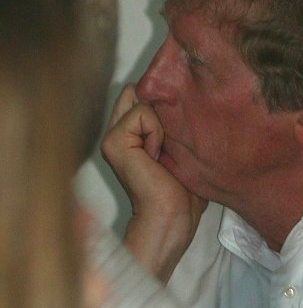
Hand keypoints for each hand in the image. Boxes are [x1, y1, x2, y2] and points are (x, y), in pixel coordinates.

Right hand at [101, 84, 206, 282]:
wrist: (173, 217)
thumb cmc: (184, 191)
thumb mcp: (182, 149)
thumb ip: (174, 123)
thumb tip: (185, 97)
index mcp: (132, 134)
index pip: (142, 94)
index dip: (163, 101)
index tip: (176, 131)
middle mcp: (118, 132)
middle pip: (138, 91)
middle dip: (160, 105)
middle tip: (169, 139)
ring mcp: (112, 136)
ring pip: (140, 97)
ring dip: (161, 121)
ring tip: (162, 151)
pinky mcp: (113, 141)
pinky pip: (141, 113)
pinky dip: (157, 131)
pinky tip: (156, 157)